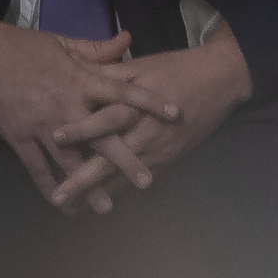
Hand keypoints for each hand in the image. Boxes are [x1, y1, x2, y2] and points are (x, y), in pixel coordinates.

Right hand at [0, 14, 161, 211]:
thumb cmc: (20, 46)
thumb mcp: (62, 43)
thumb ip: (97, 49)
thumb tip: (129, 40)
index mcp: (81, 80)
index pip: (124, 93)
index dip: (151, 102)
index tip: (176, 114)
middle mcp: (66, 106)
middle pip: (103, 137)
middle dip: (126, 160)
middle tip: (147, 181)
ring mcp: (41, 125)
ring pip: (70, 160)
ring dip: (89, 185)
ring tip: (107, 207)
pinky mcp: (17, 136)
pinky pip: (35, 166)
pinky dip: (48, 186)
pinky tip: (61, 204)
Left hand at [57, 21, 253, 193]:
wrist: (222, 81)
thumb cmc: (177, 69)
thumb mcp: (140, 66)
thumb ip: (107, 74)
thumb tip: (71, 73)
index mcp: (139, 106)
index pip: (108, 119)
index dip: (83, 128)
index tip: (55, 138)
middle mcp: (149, 132)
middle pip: (113, 160)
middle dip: (85, 180)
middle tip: (59, 198)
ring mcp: (162, 150)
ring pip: (126, 177)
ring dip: (100, 193)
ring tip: (74, 210)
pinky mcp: (171, 158)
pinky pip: (142, 178)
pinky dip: (121, 191)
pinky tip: (102, 202)